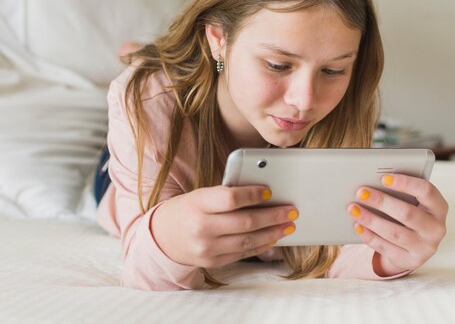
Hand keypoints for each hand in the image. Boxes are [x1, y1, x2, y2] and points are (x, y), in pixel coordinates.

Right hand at [151, 185, 297, 267]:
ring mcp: (206, 248)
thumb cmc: (188, 210)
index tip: (269, 192)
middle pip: (245, 222)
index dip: (252, 195)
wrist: (163, 237)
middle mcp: (201, 227)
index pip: (230, 198)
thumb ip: (226, 195)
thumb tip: (262, 195)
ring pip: (247, 241)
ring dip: (272, 233)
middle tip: (291, 210)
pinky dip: (260, 246)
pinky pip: (242, 253)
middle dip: (273, 216)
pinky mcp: (212, 262)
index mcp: (197, 203)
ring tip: (288, 225)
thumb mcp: (200, 196)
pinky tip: (273, 238)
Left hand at [347, 173, 447, 275]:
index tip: (383, 177)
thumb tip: (371, 182)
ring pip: (395, 233)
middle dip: (381, 201)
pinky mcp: (411, 261)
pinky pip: (387, 248)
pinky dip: (370, 237)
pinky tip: (357, 226)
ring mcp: (425, 247)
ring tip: (353, 209)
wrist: (413, 246)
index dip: (406, 183)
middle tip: (360, 192)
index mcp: (439, 207)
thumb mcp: (411, 202)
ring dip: (371, 220)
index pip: (426, 191)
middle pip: (407, 213)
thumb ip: (398, 192)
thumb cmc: (408, 213)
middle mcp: (436, 228)